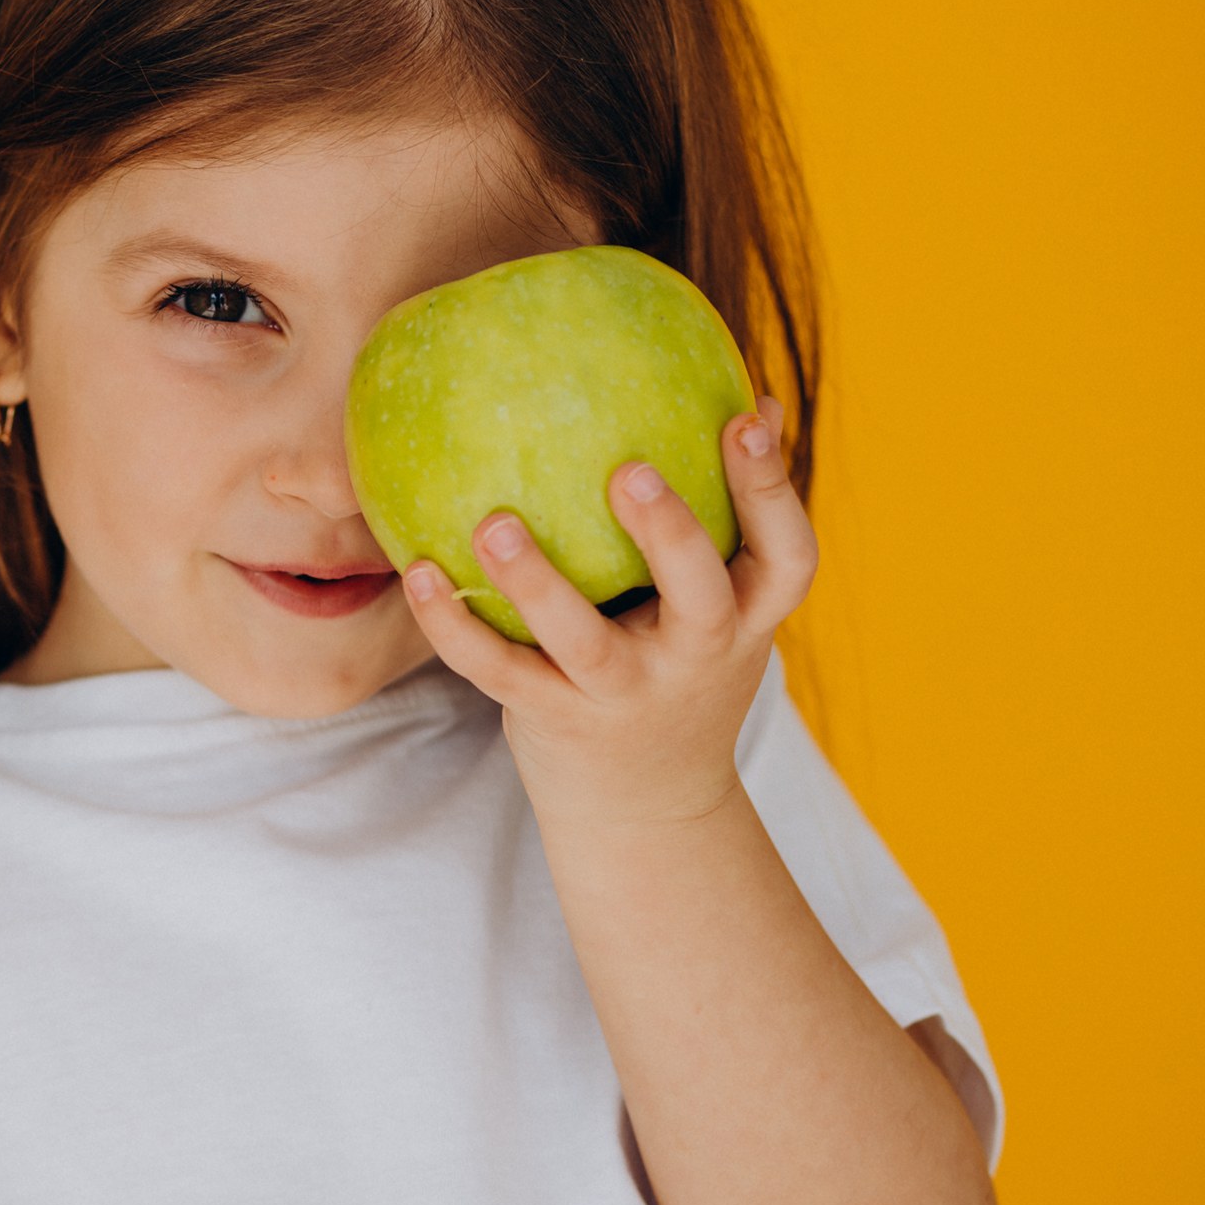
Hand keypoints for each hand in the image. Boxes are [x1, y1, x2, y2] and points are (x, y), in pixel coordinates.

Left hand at [399, 395, 816, 826]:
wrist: (646, 809)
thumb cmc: (679, 669)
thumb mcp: (722, 608)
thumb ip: (728, 521)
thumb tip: (753, 396)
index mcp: (744, 619)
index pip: (786, 556)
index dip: (773, 488)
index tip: (747, 416)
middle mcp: (695, 659)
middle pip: (698, 597)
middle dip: (671, 534)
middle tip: (630, 470)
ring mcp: (624, 696)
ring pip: (583, 642)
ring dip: (538, 583)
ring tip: (494, 524)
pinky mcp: (554, 721)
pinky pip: (498, 670)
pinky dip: (455, 624)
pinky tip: (417, 570)